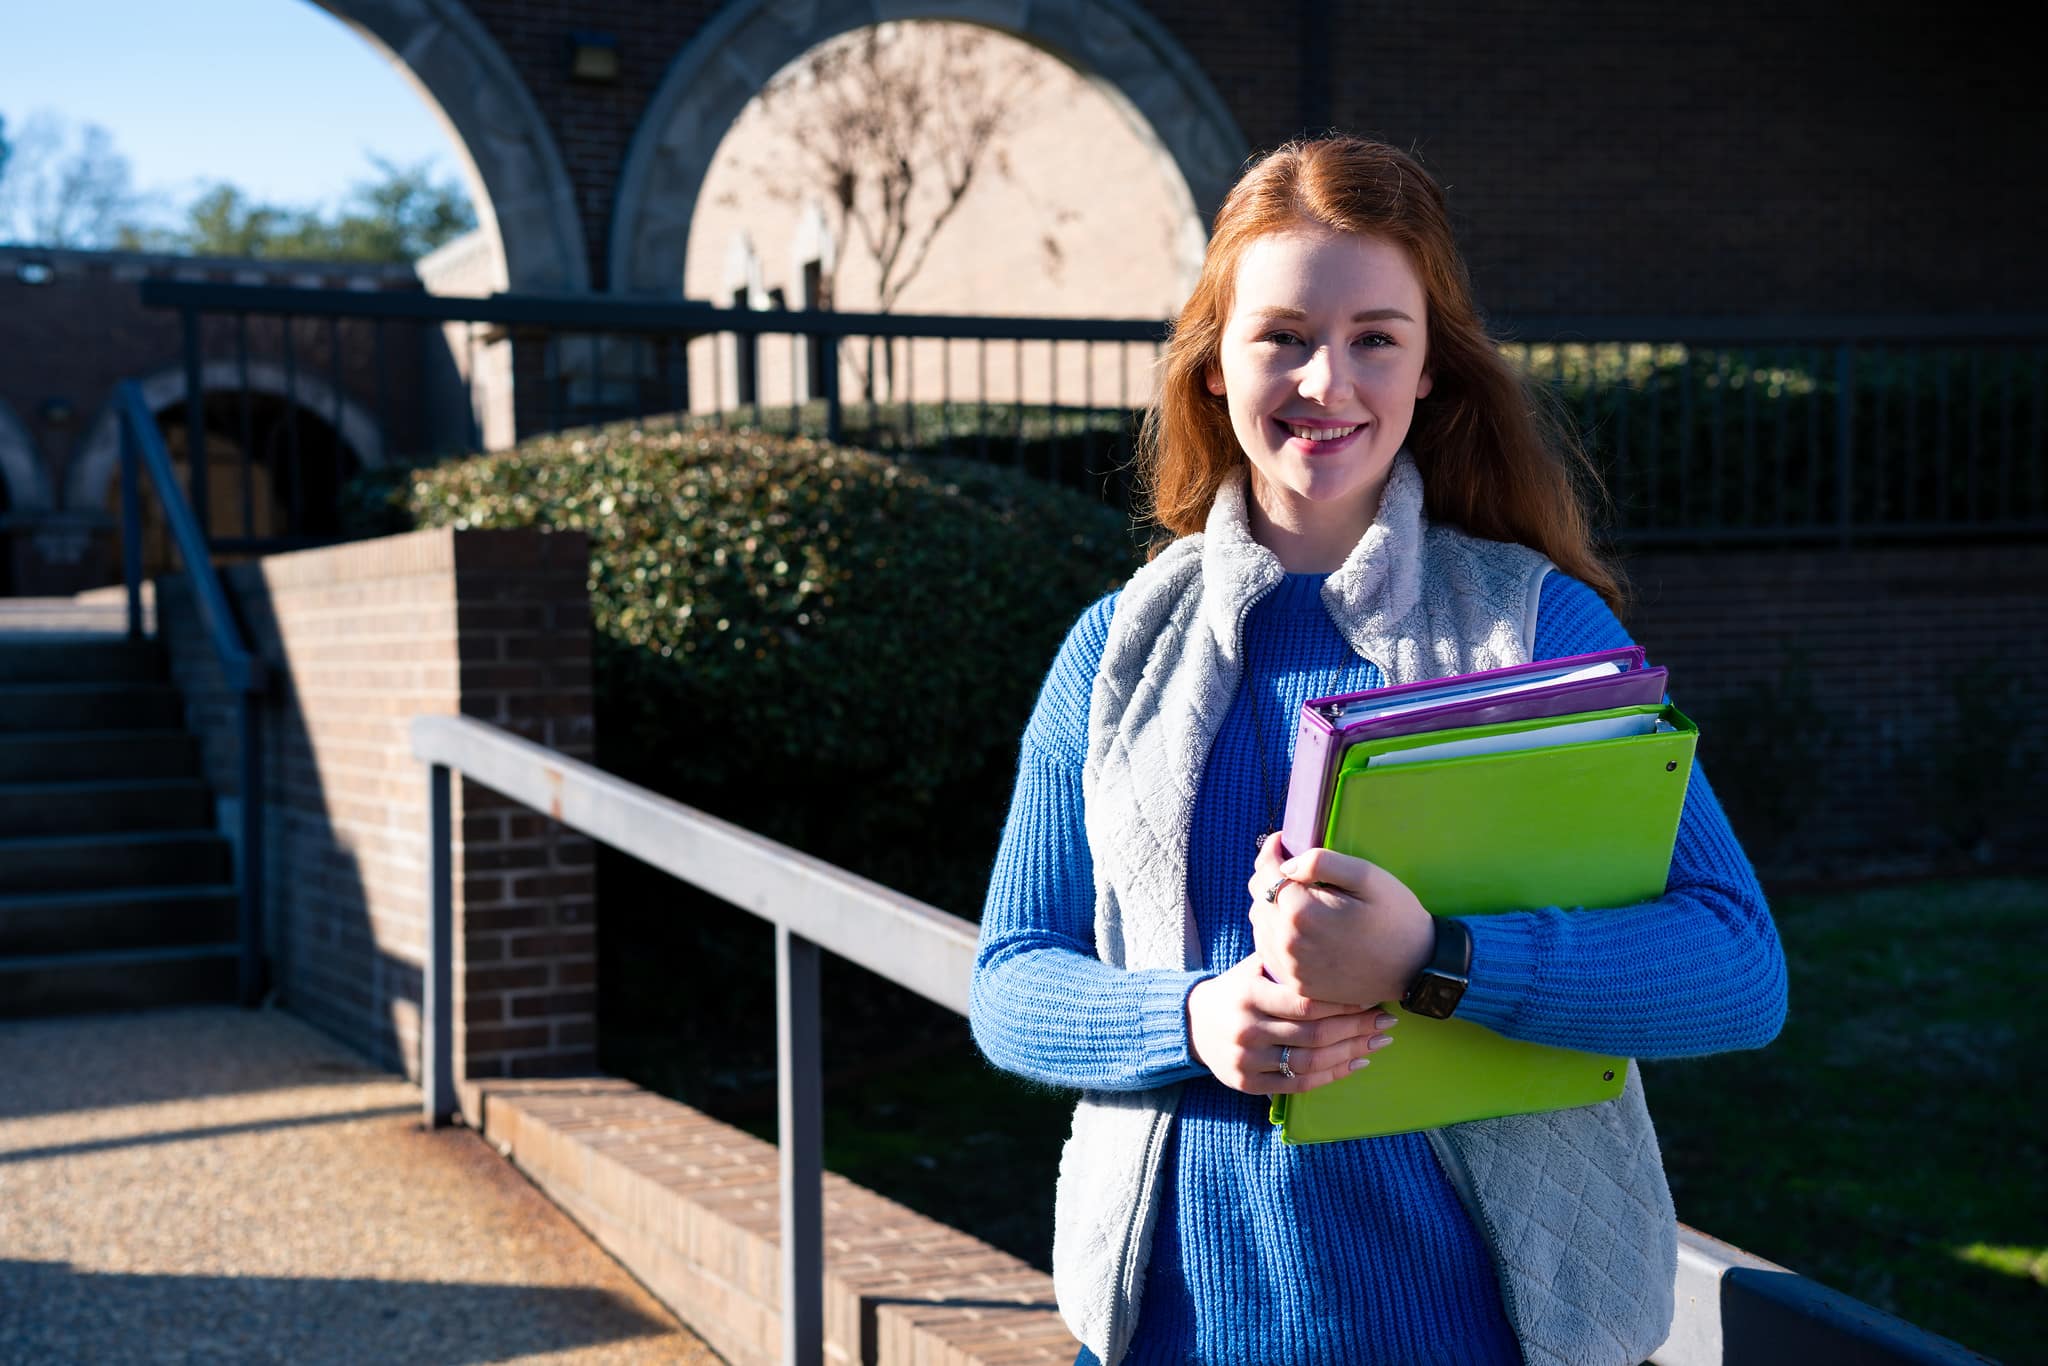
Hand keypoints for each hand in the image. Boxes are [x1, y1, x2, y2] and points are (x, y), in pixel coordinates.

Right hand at [1184, 953, 1396, 1094]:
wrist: (1194, 1024)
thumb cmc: (1237, 989)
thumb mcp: (1253, 968)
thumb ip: (1288, 962)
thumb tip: (1340, 946)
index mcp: (1248, 994)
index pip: (1305, 1003)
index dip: (1343, 1003)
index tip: (1371, 997)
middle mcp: (1246, 1029)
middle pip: (1313, 1035)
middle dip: (1356, 1028)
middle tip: (1387, 1020)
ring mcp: (1246, 1060)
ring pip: (1309, 1062)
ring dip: (1351, 1053)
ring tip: (1378, 1041)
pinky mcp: (1248, 1084)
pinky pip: (1298, 1084)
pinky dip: (1332, 1075)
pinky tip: (1356, 1063)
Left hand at [1247, 832, 1436, 1006]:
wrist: (1416, 969)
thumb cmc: (1396, 917)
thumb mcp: (1367, 876)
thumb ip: (1321, 861)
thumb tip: (1286, 864)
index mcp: (1302, 913)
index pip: (1266, 873)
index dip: (1270, 852)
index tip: (1280, 842)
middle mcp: (1289, 944)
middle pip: (1259, 899)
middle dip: (1270, 878)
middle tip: (1292, 868)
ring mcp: (1292, 969)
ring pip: (1260, 925)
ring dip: (1271, 906)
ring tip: (1297, 895)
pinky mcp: (1298, 985)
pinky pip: (1269, 952)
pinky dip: (1276, 934)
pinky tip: (1297, 924)